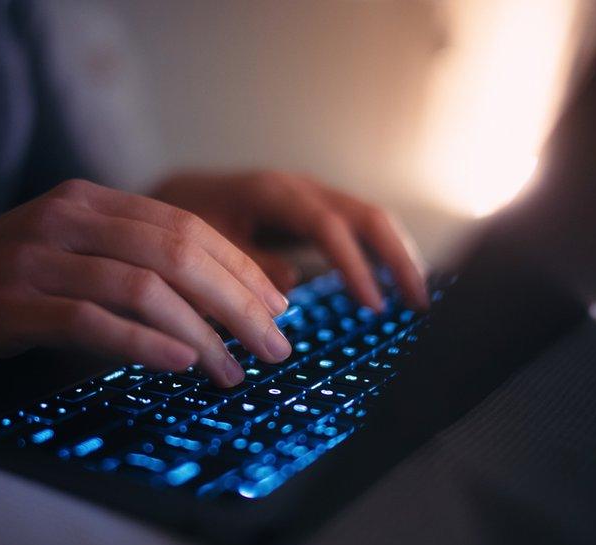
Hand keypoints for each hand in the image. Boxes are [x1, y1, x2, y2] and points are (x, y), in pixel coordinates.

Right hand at [0, 179, 291, 385]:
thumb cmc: (1, 281)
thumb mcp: (69, 253)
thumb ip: (128, 261)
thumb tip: (211, 300)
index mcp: (90, 201)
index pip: (186, 226)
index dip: (240, 267)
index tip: (278, 305)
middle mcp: (69, 218)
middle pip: (178, 253)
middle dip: (238, 302)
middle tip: (275, 345)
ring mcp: (39, 257)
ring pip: (144, 288)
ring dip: (202, 333)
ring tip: (234, 371)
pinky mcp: (13, 301)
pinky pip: (92, 321)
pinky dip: (144, 343)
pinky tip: (180, 363)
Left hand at [152, 171, 428, 310]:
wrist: (175, 192)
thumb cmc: (185, 219)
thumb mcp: (204, 244)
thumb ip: (243, 264)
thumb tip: (291, 287)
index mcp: (273, 191)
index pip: (327, 226)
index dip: (353, 266)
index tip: (372, 306)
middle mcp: (300, 186)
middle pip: (365, 215)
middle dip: (397, 258)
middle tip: (420, 304)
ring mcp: (312, 193)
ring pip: (369, 217)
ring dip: (397, 255)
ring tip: (417, 298)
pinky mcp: (316, 207)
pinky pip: (358, 225)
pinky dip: (381, 251)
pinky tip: (395, 282)